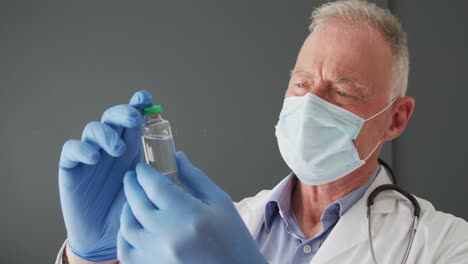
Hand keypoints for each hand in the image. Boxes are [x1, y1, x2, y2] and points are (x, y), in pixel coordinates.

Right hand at [58, 90, 151, 261]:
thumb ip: (159, 170)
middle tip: (135, 119)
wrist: (105, 238)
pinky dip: (82, 149)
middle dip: (124, 113)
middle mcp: (110, 146)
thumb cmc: (130, 210)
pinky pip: (71, 150)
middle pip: (113, 117)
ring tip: (118, 149)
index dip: (137, 105)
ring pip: (93, 129)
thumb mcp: (149, 189)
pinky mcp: (71, 168)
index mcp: (131, 147)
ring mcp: (90, 155)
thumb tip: (178, 153)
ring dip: (106, 133)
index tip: (146, 98)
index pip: (132, 119)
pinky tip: (94, 157)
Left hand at [117, 152, 266, 263]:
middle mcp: (167, 235)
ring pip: (128, 225)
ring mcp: (155, 255)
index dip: (145, 172)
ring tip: (133, 199)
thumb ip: (194, 177)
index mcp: (188, 215)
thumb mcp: (219, 201)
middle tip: (133, 176)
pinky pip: (125, 250)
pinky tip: (132, 224)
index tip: (143, 166)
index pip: (154, 185)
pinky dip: (124, 234)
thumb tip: (176, 157)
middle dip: (133, 184)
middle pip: (137, 202)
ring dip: (127, 207)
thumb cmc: (233, 239)